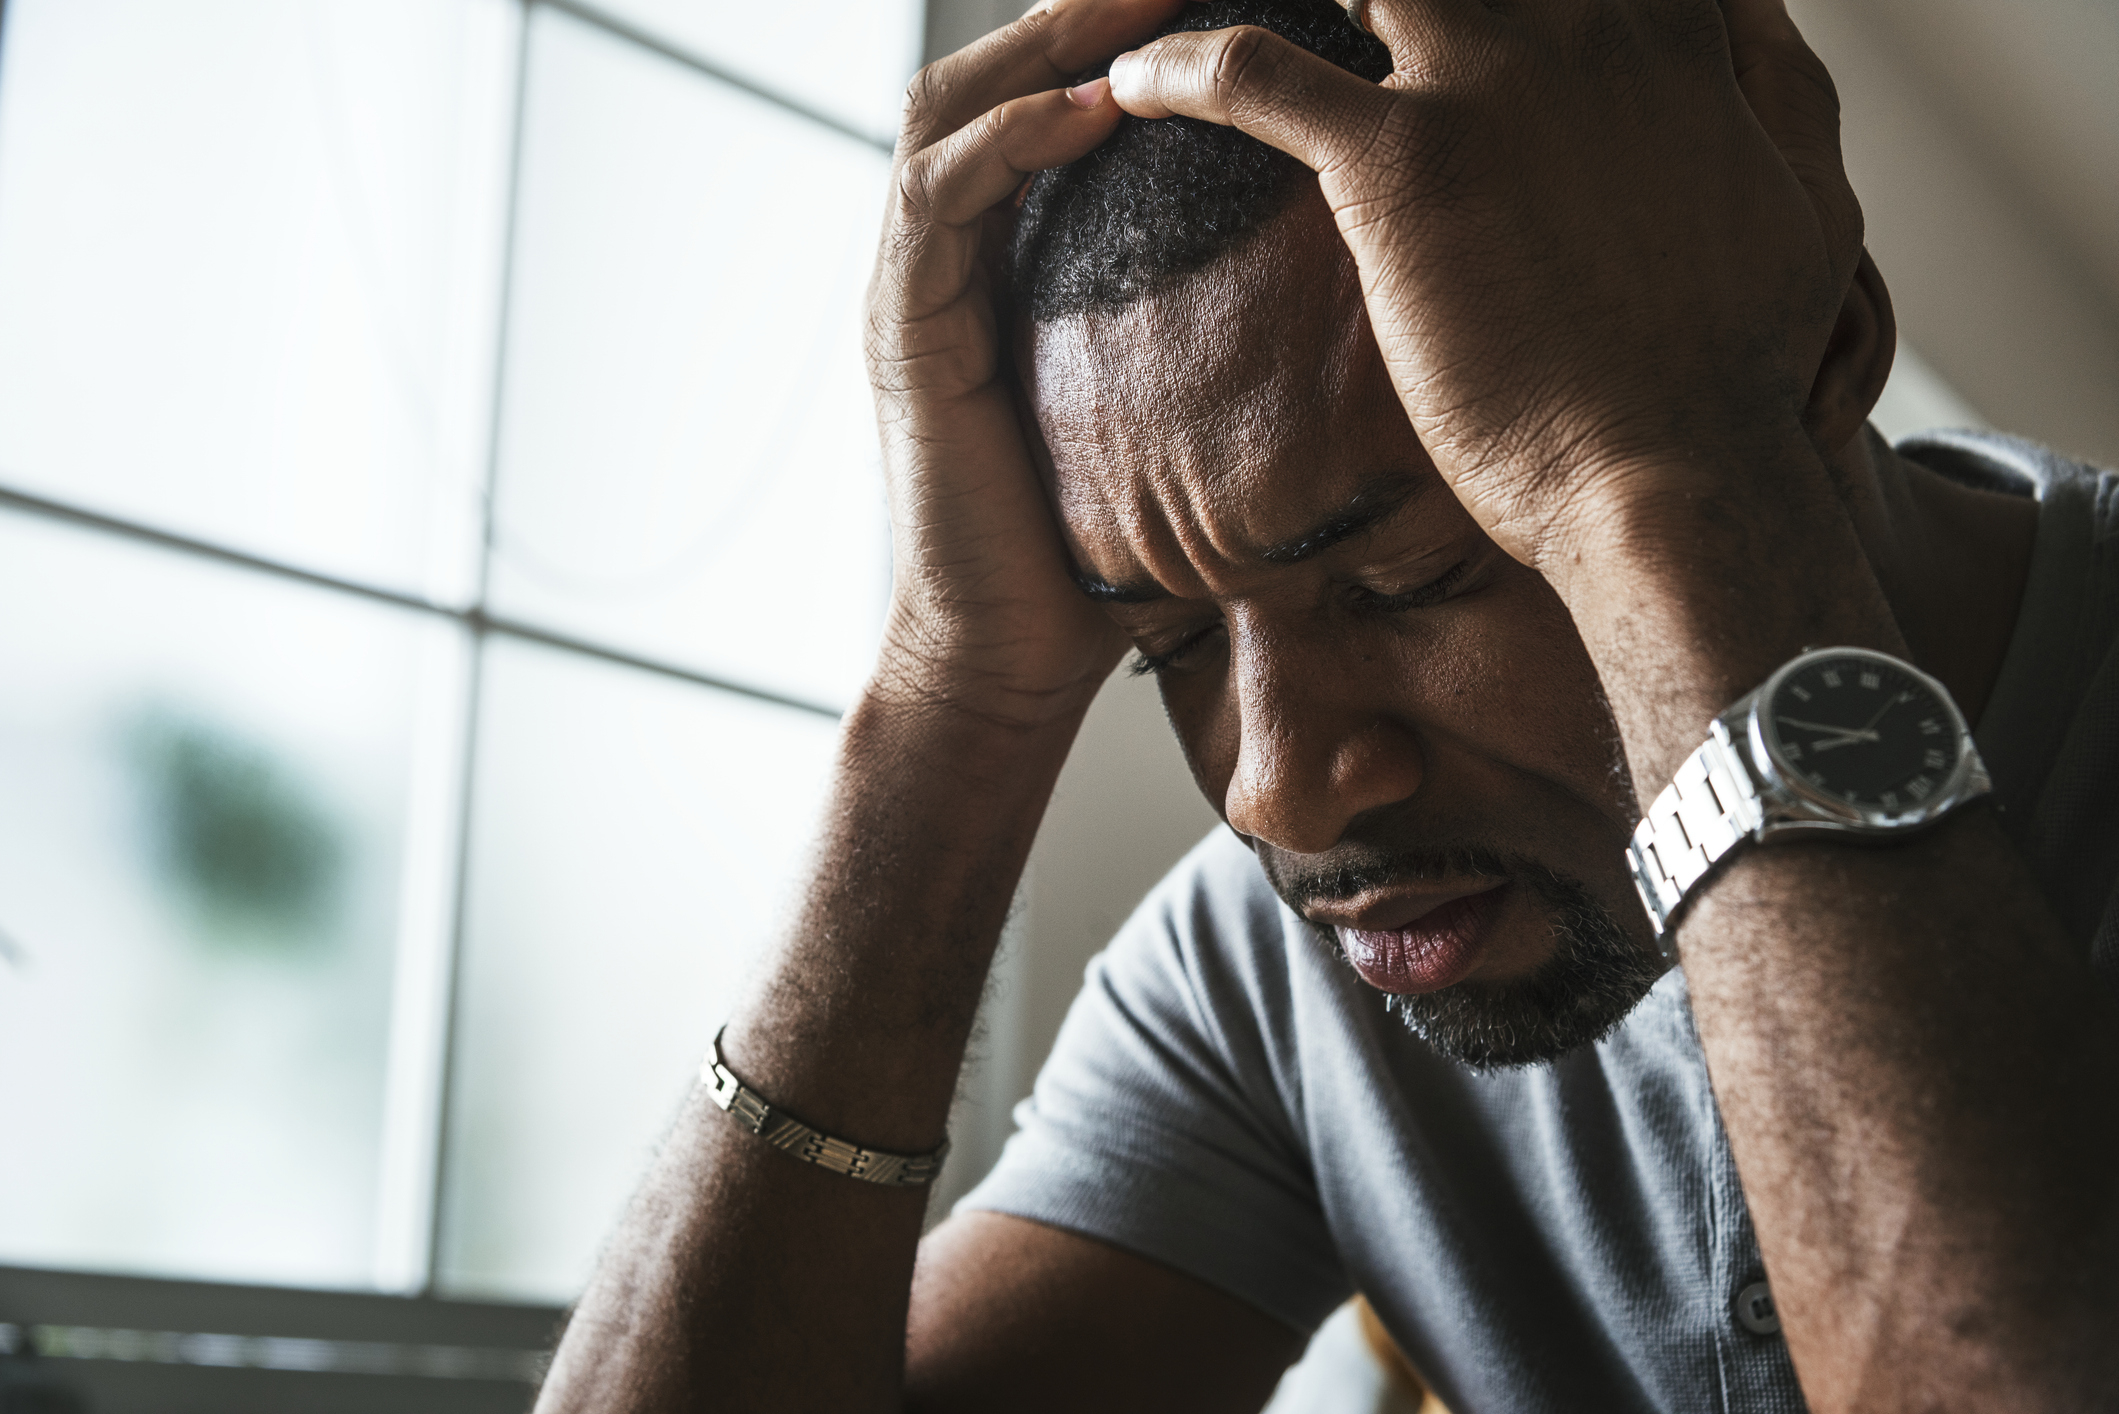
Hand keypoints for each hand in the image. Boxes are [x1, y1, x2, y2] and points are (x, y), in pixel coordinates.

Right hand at [864, 0, 1181, 725]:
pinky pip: (939, 200)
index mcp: (1005, 261)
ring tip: (1139, 4)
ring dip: (1044, 44)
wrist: (1010, 655)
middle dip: (1082, 10)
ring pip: (948, 111)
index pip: (1045, 100)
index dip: (1117, 36)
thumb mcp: (1170, 414)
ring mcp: (915, 288)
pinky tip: (1092, 108)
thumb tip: (1354, 296)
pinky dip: (1011, 140)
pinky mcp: (903, 333)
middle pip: (992, 75)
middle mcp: (948, 256)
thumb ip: (1213, 339)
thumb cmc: (1098, 549)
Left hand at [1104, 0, 1863, 570]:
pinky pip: (1253, 74)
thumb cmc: (1740, 366)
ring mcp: (1490, 80)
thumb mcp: (1810, 195)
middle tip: (1323, 9)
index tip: (1401, 14)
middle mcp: (1581, 20)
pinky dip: (1180, 67)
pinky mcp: (1405, 163)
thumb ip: (1775, 82)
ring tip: (1167, 10)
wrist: (1676, 475)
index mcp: (1667, 23)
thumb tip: (1748, 17)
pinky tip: (1134, 85)